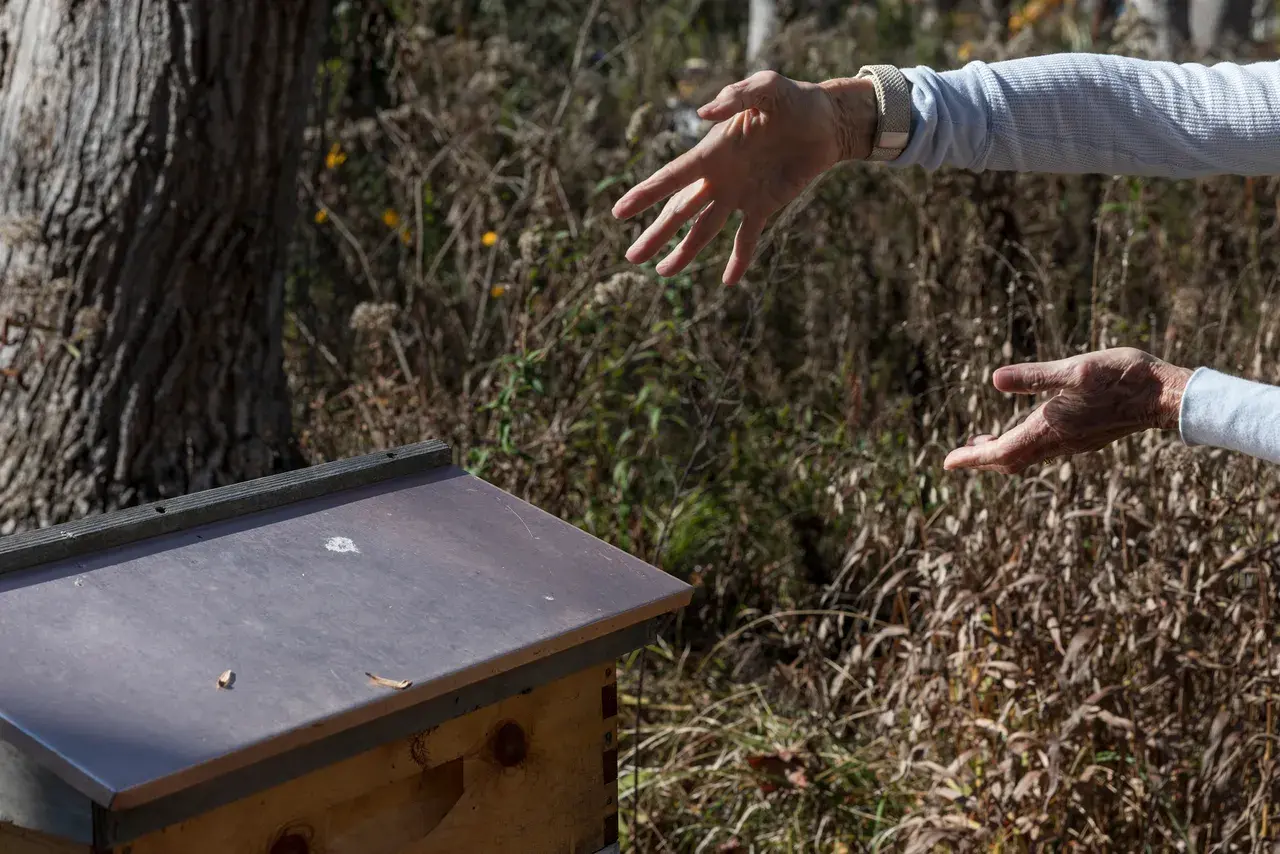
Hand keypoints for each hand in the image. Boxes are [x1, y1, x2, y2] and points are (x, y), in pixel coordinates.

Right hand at [611, 70, 876, 284]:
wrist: (826, 120)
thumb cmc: (793, 98)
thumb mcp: (767, 87)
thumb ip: (736, 96)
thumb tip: (702, 115)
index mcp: (712, 152)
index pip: (672, 178)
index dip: (646, 195)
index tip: (620, 212)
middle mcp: (719, 177)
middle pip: (679, 212)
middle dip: (655, 235)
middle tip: (631, 258)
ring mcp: (740, 195)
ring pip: (704, 230)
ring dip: (684, 253)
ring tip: (662, 274)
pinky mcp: (765, 206)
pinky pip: (747, 238)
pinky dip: (739, 260)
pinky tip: (728, 282)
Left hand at [943, 347, 1192, 474]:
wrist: (1166, 394)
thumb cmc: (1122, 377)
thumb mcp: (1075, 369)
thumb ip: (1035, 376)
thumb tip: (994, 380)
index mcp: (1050, 427)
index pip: (1000, 452)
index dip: (972, 458)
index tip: (947, 463)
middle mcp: (1059, 441)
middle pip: (1010, 460)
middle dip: (981, 459)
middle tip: (957, 457)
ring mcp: (1074, 442)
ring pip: (1028, 457)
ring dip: (1001, 453)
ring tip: (981, 441)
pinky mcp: (1086, 437)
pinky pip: (1044, 450)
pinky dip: (1023, 446)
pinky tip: (1023, 431)